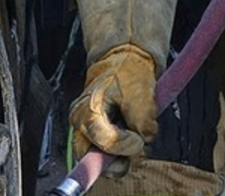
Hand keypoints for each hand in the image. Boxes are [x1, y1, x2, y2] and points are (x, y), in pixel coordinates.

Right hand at [69, 44, 158, 158]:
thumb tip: (144, 140)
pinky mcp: (93, 136)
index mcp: (88, 110)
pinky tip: (130, 136)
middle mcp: (80, 123)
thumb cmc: (128, 74)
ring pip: (98, 160)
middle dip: (117, 161)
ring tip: (135, 138)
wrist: (122, 63)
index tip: (140, 140)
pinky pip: (104, 154)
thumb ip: (143, 121)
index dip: (125, 146)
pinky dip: (120, 152)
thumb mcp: (140, 93)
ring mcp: (85, 131)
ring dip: (120, 157)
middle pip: (91, 160)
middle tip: (136, 148)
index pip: (104, 142)